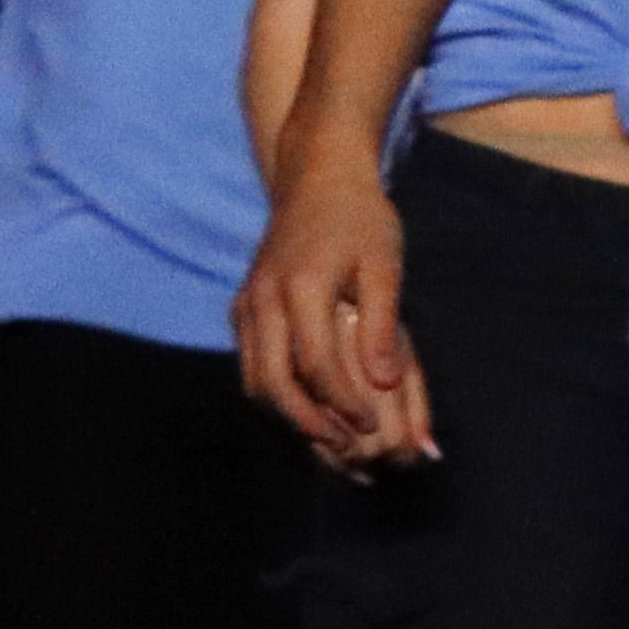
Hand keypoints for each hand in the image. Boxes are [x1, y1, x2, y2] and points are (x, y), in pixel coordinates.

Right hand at [242, 168, 433, 468]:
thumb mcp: (384, 266)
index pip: (315, 363)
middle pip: (272, 381)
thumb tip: (385, 383)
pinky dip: (274, 394)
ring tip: (329, 439)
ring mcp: (247, 304)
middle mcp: (263, 299)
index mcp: (301, 287)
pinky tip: (307, 409)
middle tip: (346, 447)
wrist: (316, 181)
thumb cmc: (360, 220)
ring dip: (287, 415)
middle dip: (308, 421)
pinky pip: (251, 364)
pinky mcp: (243, 309)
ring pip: (254, 378)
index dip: (342, 402)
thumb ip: (384, 325)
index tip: (370, 426)